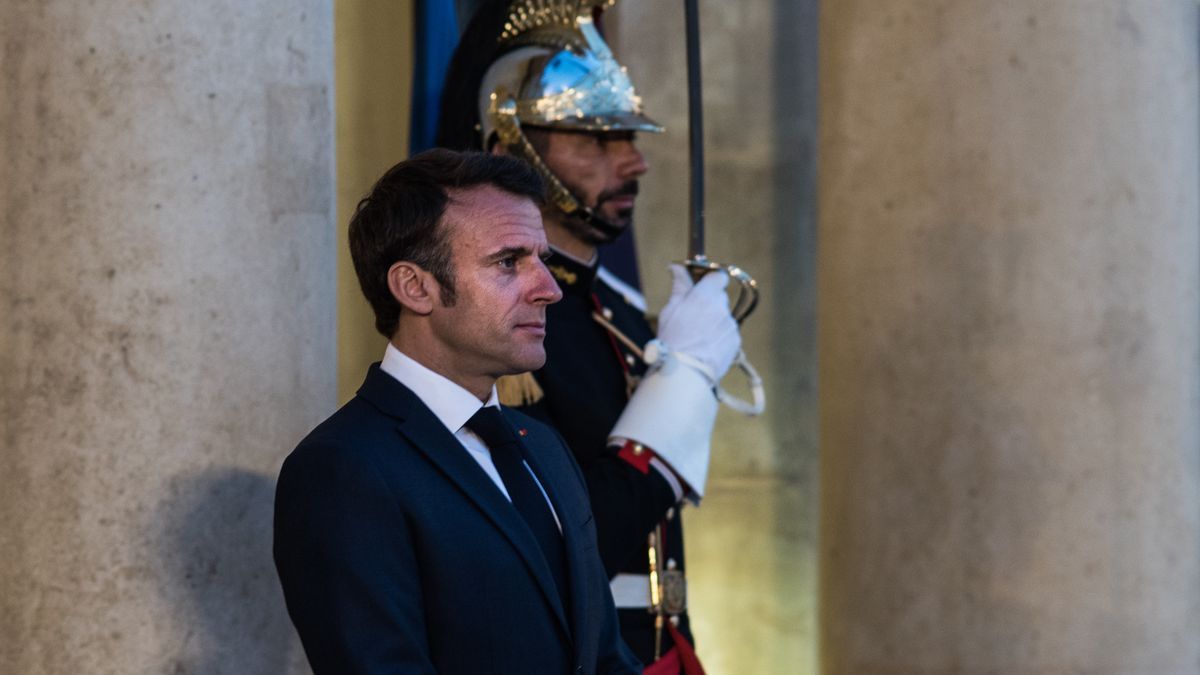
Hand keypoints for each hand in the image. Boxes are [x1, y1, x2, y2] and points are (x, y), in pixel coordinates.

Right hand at [655, 264, 741, 381]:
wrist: (686, 373)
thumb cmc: (673, 340)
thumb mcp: (670, 310)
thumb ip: (679, 286)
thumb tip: (677, 266)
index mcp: (705, 296)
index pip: (719, 276)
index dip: (711, 279)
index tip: (702, 285)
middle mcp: (721, 308)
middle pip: (719, 298)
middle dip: (709, 303)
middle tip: (693, 316)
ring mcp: (731, 326)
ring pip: (723, 317)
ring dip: (714, 322)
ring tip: (697, 337)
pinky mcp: (736, 342)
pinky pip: (728, 334)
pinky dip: (719, 338)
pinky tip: (705, 347)